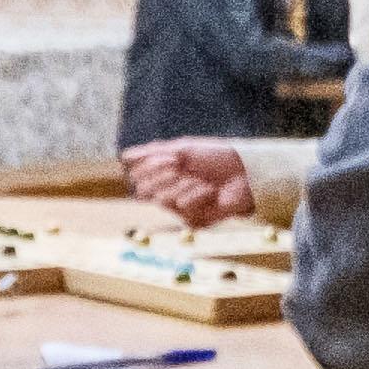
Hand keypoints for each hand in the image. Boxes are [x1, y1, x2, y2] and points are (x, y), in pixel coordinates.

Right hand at [122, 138, 255, 224]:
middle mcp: (169, 192)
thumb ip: (152, 152)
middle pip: (146, 190)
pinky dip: (197, 195)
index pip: (139, 176)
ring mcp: (181, 207)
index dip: (150, 166)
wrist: (245, 172)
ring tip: (204, 181)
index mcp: (165, 175)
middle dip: (165, 174)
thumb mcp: (184, 148)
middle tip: (182, 167)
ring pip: (163, 199)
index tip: (169, 157)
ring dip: (184, 184)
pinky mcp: (194, 220)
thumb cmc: (217, 157)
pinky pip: (183, 207)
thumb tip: (124, 155)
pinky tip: (212, 192)